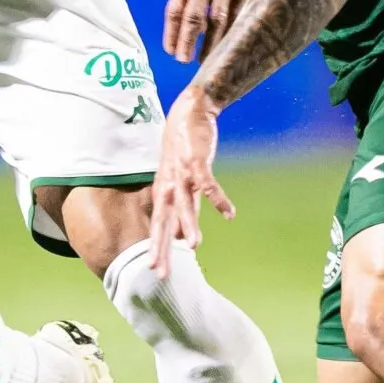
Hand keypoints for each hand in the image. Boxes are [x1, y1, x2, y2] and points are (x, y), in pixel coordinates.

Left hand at [149, 87, 234, 274]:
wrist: (188, 111)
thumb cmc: (182, 148)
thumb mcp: (177, 180)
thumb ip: (180, 206)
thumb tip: (182, 236)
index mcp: (164, 192)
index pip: (158, 225)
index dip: (157, 247)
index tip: (154, 271)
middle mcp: (169, 186)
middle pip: (165, 222)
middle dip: (162, 247)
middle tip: (160, 271)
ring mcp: (182, 174)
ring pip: (185, 204)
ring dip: (190, 224)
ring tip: (194, 246)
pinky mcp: (196, 161)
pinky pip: (208, 184)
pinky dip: (218, 199)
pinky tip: (229, 214)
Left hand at [164, 0, 264, 61]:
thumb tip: (188, 32)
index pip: (175, 7)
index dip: (172, 32)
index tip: (171, 52)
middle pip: (194, 13)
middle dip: (188, 39)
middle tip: (183, 60)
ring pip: (219, 16)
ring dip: (212, 42)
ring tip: (206, 61)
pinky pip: (241, 12)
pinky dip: (234, 31)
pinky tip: (231, 46)